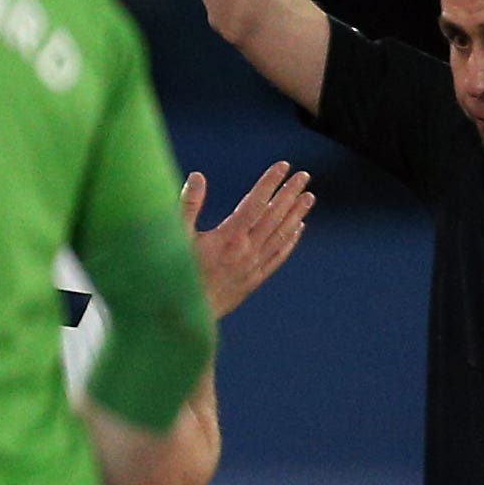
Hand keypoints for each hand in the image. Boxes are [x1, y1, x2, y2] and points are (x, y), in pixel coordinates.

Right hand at [185, 162, 312, 322]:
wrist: (184, 317)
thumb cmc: (174, 275)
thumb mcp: (175, 238)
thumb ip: (187, 206)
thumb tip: (198, 177)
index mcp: (228, 237)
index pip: (255, 203)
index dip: (270, 182)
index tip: (283, 166)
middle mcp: (246, 250)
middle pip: (274, 216)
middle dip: (290, 193)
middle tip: (304, 176)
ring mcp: (253, 266)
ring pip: (281, 235)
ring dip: (296, 214)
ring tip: (309, 197)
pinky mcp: (254, 279)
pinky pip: (278, 256)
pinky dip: (290, 241)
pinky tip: (298, 229)